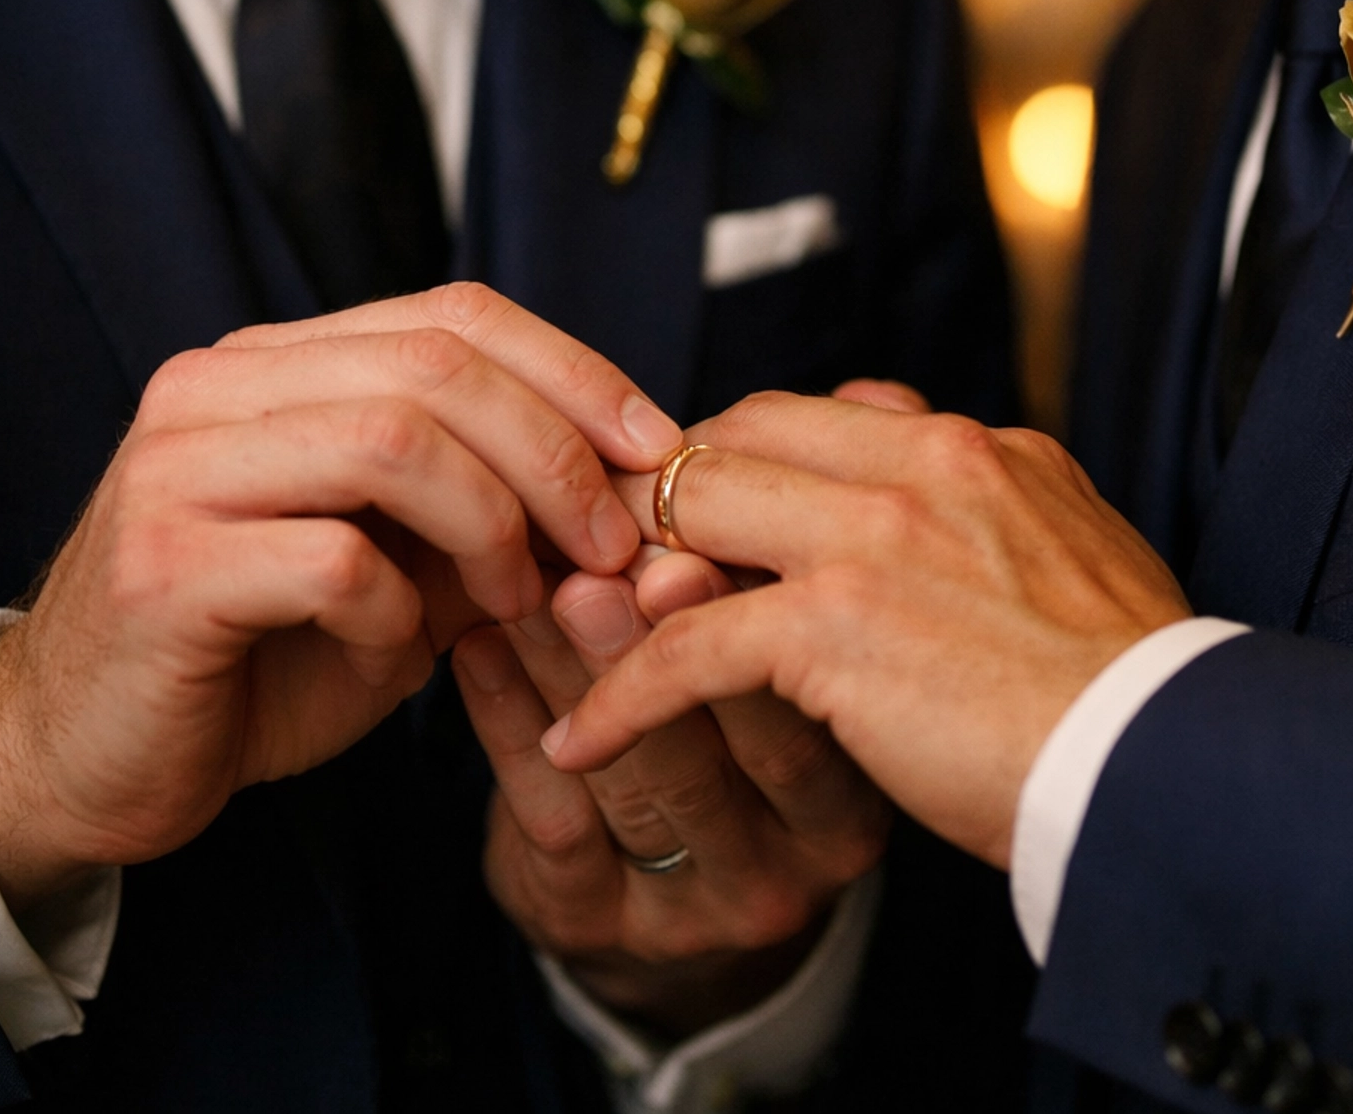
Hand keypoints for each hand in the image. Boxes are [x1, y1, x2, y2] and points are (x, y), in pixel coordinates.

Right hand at [0, 282, 680, 913]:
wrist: (83, 761)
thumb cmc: (255, 659)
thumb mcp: (390, 568)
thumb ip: (481, 514)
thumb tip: (631, 497)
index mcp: (276, 362)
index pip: (454, 313)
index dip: (575, 372)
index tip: (659, 448)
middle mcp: (218, 385)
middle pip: (436, 364)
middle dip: (556, 453)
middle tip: (615, 547)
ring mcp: (180, 467)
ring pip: (392, 439)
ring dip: (493, 525)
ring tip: (524, 601)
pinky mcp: (163, 568)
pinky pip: (332, 561)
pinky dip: (398, 612)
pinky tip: (397, 657)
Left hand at [453, 552, 887, 1038]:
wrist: (676, 917)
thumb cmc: (744, 737)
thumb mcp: (800, 673)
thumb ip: (782, 578)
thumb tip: (799, 419)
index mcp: (873, 781)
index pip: (829, 682)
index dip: (758, 590)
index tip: (698, 504)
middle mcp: (813, 856)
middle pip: (755, 731)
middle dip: (672, 631)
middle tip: (614, 556)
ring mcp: (712, 907)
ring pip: (651, 775)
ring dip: (584, 666)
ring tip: (539, 580)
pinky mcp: (607, 932)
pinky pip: (560, 823)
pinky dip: (511, 724)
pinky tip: (479, 647)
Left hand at [541, 393, 1189, 870]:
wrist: (1167, 757)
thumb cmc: (1126, 683)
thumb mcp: (1072, 548)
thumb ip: (990, 499)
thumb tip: (930, 451)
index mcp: (972, 448)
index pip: (807, 412)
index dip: (729, 458)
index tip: (687, 512)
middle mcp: (921, 462)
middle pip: (735, 437)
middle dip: (657, 492)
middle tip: (598, 552)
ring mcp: (875, 536)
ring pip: (696, 513)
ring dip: (619, 570)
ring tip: (560, 617)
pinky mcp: (837, 626)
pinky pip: (687, 647)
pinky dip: (623, 694)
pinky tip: (580, 737)